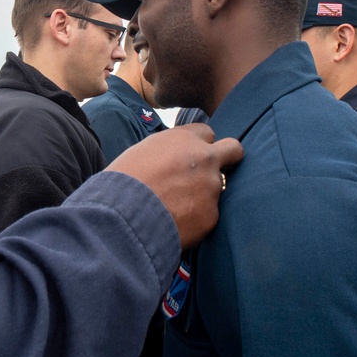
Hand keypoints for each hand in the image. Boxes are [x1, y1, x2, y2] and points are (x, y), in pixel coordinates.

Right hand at [106, 123, 243, 249]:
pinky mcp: (212, 215)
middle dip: (229, 158)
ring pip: (217, 188)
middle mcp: (204, 158)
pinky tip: (175, 224)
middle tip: (212, 172)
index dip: (199, 146)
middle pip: (233, 149)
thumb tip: (177, 158)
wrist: (122, 215)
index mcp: (184, 139)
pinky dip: (195, 220)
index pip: (207, 133)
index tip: (191, 157)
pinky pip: (208, 215)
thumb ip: (169, 151)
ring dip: (203, 196)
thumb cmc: (123, 182)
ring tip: (175, 208)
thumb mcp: (143, 152)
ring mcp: (211, 187)